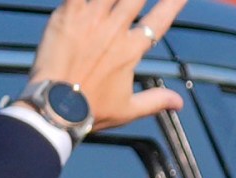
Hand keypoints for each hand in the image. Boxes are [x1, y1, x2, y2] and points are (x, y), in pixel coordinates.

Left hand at [28, 0, 188, 131]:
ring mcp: (91, 20)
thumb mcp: (128, 110)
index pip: (160, 20)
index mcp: (131, 49)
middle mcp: (114, 30)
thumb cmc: (90, 110)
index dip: (173, 3)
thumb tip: (179, 102)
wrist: (56, 107)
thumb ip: (156, 101)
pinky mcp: (67, 15)